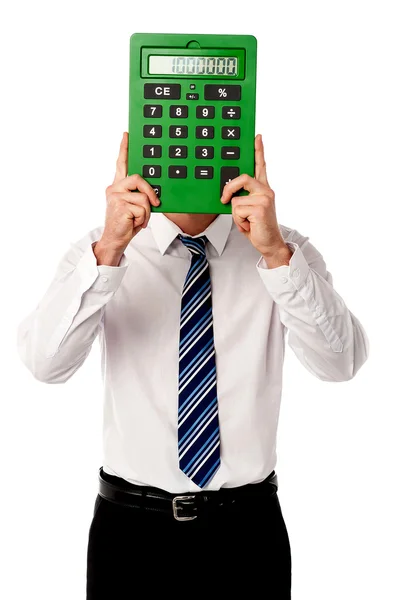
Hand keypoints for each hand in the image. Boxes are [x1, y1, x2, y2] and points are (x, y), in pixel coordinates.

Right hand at [98, 132, 160, 254]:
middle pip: (138, 178)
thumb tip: (154, 192)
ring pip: (143, 198)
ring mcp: (116, 196)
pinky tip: (134, 224)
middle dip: (150, 193)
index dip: (124, 149)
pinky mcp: (119, 205)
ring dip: (146, 213)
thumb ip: (139, 195)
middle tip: (156, 204)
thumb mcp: (135, 207)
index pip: (121, 164)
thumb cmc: (126, 224)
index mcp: (118, 186)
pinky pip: (142, 209)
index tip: (127, 135)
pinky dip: (143, 219)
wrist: (114, 240)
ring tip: (138, 220)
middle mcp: (114, 188)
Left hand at [220, 134, 287, 257]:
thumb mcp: (248, 209)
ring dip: (237, 215)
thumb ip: (242, 197)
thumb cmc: (258, 228)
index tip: (257, 136)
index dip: (258, 150)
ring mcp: (265, 197)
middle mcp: (266, 190)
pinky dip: (239, 221)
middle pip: (242, 178)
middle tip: (223, 200)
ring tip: (247, 222)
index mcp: (263, 189)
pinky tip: (250, 226)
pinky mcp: (261, 207)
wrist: (270, 244)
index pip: (260, 166)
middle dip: (228, 190)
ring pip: (236, 200)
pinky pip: (237, 210)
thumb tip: (229, 194)